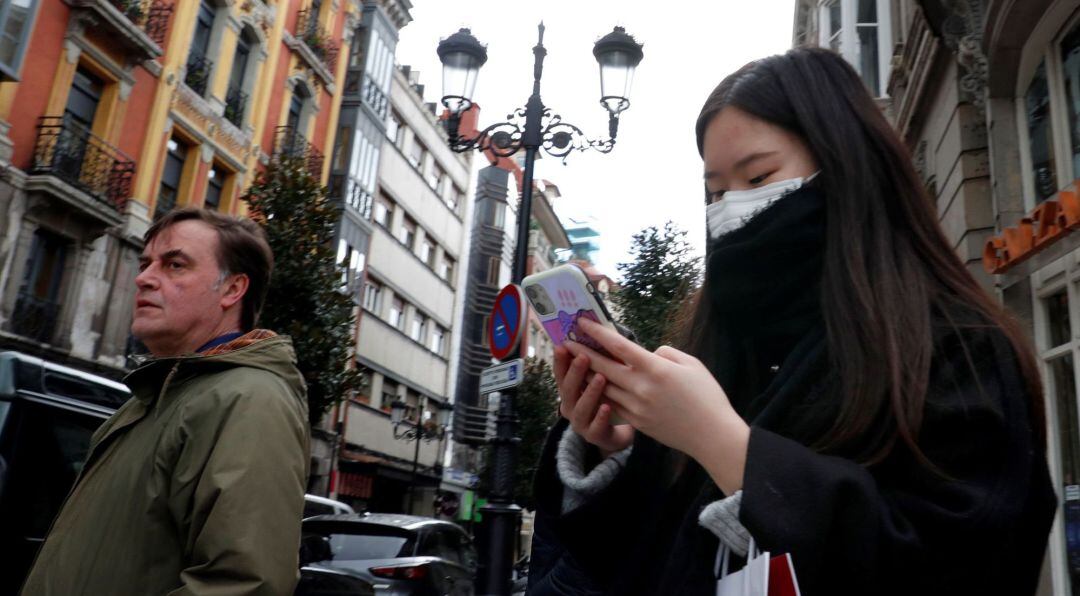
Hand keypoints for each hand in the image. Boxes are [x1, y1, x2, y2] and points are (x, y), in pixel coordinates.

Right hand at [553, 344, 634, 455]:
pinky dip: (600, 417)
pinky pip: (596, 427)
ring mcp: (580, 423)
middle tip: (584, 356)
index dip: (560, 360)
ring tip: (601, 378)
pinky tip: (607, 407)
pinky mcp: (594, 437)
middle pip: (568, 389)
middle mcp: (570, 406)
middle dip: (575, 372)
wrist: (614, 433)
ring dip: (589, 392)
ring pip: (581, 408)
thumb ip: (596, 361)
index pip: (561, 373)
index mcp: (570, 390)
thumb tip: (597, 332)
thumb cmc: (607, 399)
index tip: (563, 345)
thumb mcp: (599, 379)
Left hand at [565, 318, 749, 493]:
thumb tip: (649, 353)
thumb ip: (667, 354)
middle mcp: (641, 387)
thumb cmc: (706, 396)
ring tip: (576, 362)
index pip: (619, 346)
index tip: (582, 322)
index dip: (598, 333)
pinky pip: (613, 404)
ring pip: (604, 387)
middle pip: (603, 366)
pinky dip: (602, 393)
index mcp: (655, 368)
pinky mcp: (637, 421)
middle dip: (583, 353)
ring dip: (588, 374)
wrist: (711, 435)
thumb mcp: (692, 364)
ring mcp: (636, 407)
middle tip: (567, 342)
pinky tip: (594, 385)